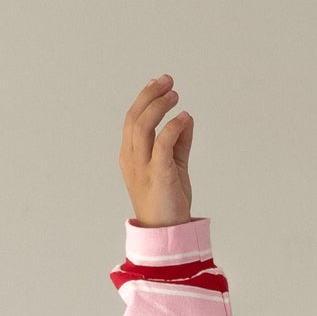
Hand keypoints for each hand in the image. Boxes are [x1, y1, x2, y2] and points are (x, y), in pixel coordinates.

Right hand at [120, 73, 194, 226]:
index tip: (158, 83)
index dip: (144, 98)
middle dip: (150, 95)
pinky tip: (184, 118)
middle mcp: (132, 160)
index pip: (132, 120)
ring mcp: (143, 168)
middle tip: (168, 81)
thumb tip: (186, 118)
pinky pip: (162, 144)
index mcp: (130, 157)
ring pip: (143, 126)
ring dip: (159, 106)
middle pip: (134, 118)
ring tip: (174, 95)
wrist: (167, 234)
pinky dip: (173, 127)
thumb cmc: (169, 202)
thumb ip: (179, 142)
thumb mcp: (174, 167)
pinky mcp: (158, 175)